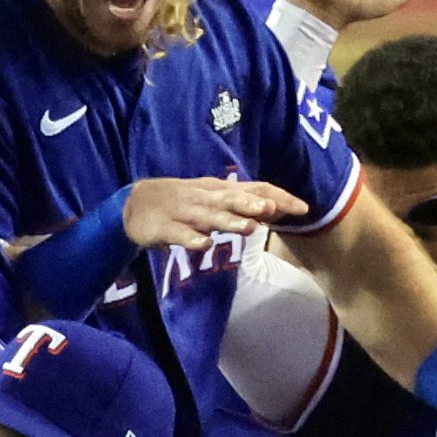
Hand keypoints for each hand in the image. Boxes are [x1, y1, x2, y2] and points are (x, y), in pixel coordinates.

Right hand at [124, 175, 307, 251]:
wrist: (133, 204)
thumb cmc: (180, 204)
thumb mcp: (212, 200)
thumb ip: (239, 205)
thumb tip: (272, 209)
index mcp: (218, 192)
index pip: (253, 190)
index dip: (277, 198)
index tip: (302, 208)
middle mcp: (204, 198)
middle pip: (232, 200)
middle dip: (253, 205)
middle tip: (274, 211)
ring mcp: (184, 212)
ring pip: (209, 217)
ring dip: (229, 222)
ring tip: (249, 228)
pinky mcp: (164, 227)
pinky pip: (180, 234)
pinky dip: (191, 240)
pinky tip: (204, 246)